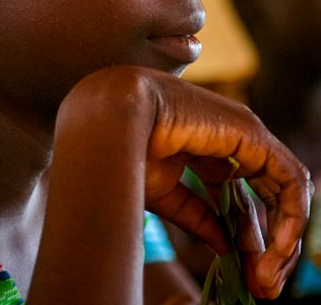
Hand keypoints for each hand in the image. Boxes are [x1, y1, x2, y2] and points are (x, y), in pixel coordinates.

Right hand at [140, 70, 312, 298]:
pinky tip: (275, 249)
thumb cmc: (128, 147)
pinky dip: (290, 217)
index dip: (246, 238)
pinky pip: (289, 181)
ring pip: (285, 192)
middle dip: (270, 244)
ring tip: (264, 276)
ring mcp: (245, 135)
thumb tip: (224, 247)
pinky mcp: (252, 134)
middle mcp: (233, 141)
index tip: (248, 277)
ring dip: (282, 238)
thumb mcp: (167, 195)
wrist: (114, 119)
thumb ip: (198, 217)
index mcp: (209, 149)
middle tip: (263, 285)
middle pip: (268, 197)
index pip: (243, 197)